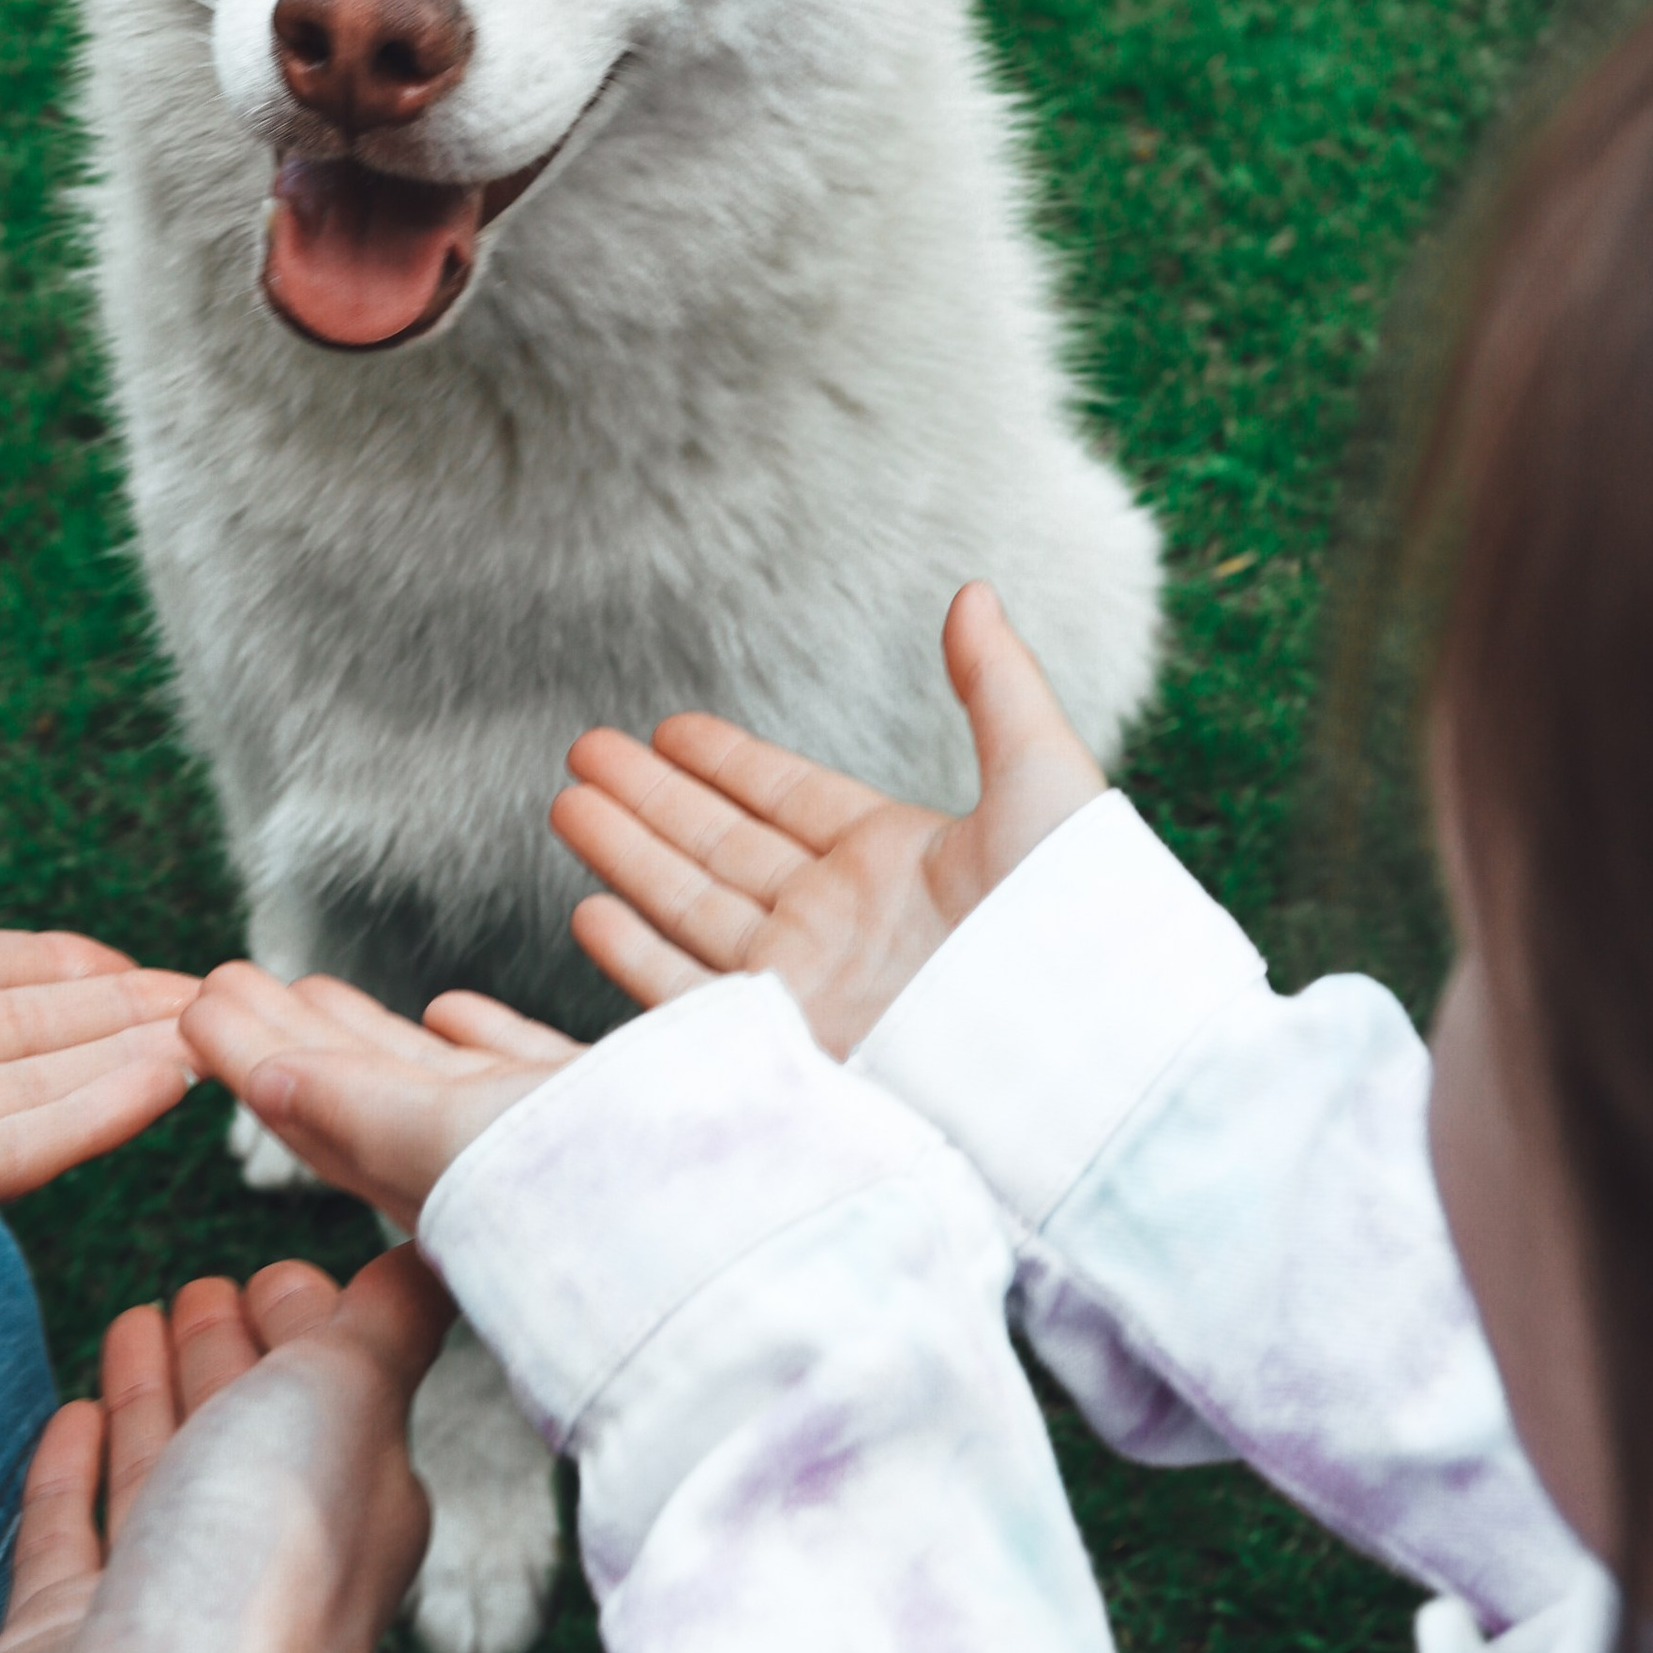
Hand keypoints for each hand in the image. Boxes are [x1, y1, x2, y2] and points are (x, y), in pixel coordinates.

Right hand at [0, 1250, 450, 1652]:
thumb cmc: (261, 1579)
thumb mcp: (348, 1400)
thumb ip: (385, 1323)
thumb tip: (433, 1262)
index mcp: (357, 1504)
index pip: (339, 1390)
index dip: (312, 1323)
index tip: (278, 1263)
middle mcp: (267, 1558)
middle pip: (248, 1431)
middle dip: (230, 1352)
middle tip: (201, 1279)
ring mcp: (161, 1605)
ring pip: (161, 1474)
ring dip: (151, 1395)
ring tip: (135, 1318)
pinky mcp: (66, 1641)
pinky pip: (71, 1536)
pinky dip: (72, 1474)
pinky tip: (69, 1416)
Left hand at [181, 964, 579, 1228]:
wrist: (760, 1218)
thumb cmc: (595, 1193)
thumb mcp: (456, 1143)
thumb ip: (362, 1113)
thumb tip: (265, 1083)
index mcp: (426, 1179)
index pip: (310, 1109)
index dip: (248, 1056)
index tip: (194, 1008)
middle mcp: (474, 1165)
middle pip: (355, 1087)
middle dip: (288, 1034)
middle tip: (230, 977)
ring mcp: (539, 1134)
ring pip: (427, 1075)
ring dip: (365, 1032)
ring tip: (313, 989)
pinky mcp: (605, 1106)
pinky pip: (519, 1064)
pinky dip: (478, 1033)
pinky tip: (451, 1010)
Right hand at [553, 583, 1105, 1056]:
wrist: (1084, 1060)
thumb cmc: (1078, 923)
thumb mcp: (1041, 782)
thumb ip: (996, 687)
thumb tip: (974, 592)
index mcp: (898, 861)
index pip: (786, 798)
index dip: (725, 762)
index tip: (669, 729)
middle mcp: (843, 922)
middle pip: (722, 844)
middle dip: (650, 798)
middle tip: (585, 751)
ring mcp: (811, 985)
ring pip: (692, 904)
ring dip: (628, 854)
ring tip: (568, 803)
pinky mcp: (788, 1046)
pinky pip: (693, 995)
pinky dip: (638, 954)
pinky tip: (592, 909)